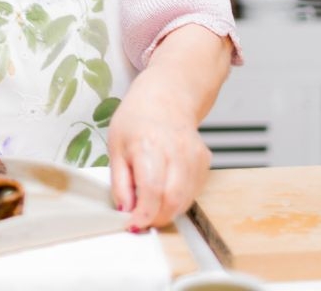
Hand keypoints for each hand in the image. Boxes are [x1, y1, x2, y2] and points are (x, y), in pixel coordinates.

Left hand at [107, 98, 210, 229]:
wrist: (166, 97)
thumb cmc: (137, 119)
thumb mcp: (116, 147)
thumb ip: (120, 183)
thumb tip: (125, 210)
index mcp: (149, 145)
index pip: (152, 190)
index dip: (143, 214)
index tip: (133, 223)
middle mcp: (176, 150)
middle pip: (173, 199)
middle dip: (156, 217)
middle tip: (141, 218)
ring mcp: (194, 155)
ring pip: (186, 199)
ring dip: (167, 210)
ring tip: (151, 202)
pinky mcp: (204, 161)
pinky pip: (194, 191)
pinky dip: (179, 199)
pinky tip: (166, 188)